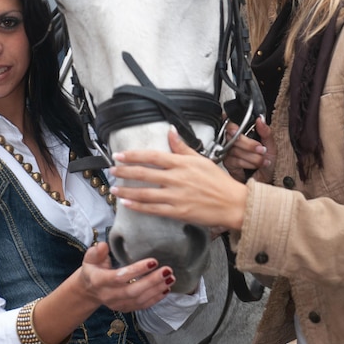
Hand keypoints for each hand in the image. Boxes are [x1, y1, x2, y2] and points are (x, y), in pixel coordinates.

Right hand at [32, 242, 174, 343]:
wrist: (89, 290)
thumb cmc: (93, 268)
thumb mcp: (90, 257)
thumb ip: (96, 252)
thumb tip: (103, 245)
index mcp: (99, 281)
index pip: (120, 277)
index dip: (137, 270)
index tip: (153, 261)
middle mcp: (109, 295)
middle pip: (133, 291)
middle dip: (152, 281)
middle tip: (167, 270)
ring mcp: (118, 304)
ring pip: (139, 300)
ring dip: (157, 290)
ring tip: (170, 278)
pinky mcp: (125, 309)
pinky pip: (142, 306)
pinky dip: (156, 299)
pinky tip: (166, 289)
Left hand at [109, 128, 246, 230]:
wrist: (233, 203)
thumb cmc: (218, 180)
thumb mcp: (201, 159)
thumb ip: (182, 147)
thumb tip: (170, 131)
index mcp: (182, 163)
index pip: (152, 156)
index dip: (133, 155)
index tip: (119, 155)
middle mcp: (176, 178)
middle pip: (144, 173)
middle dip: (124, 172)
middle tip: (110, 170)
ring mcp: (176, 196)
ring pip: (145, 193)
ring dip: (127, 190)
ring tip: (113, 188)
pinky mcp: (178, 212)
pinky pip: (153, 209)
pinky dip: (138, 206)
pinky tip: (126, 203)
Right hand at [223, 117, 275, 183]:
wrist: (266, 180)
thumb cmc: (267, 163)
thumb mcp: (271, 146)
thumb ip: (266, 132)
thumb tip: (260, 120)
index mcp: (243, 133)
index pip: (231, 124)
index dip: (232, 126)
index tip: (238, 130)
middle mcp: (234, 141)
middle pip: (232, 136)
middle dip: (248, 144)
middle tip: (261, 149)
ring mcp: (229, 152)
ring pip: (235, 150)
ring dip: (252, 156)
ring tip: (261, 161)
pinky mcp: (228, 164)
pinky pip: (235, 160)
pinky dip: (247, 163)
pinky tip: (253, 166)